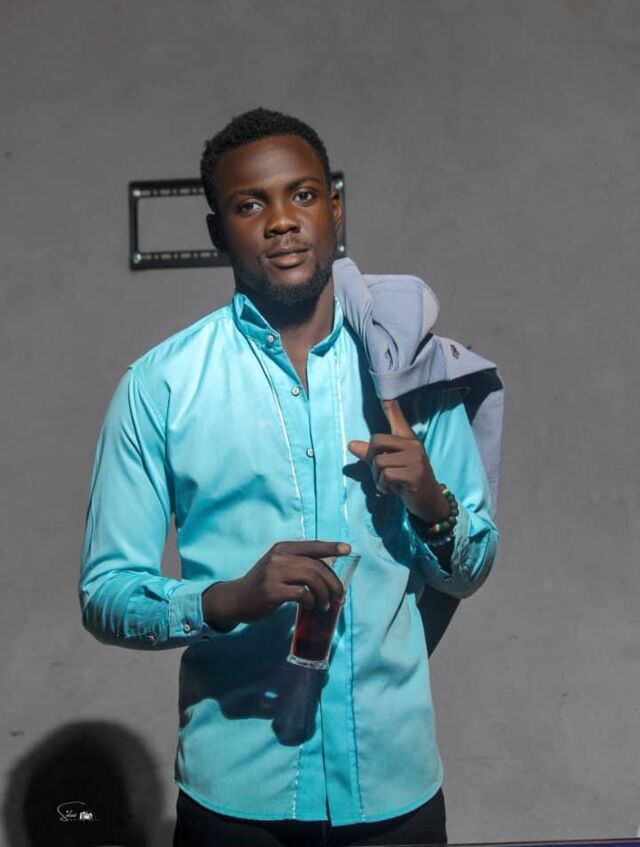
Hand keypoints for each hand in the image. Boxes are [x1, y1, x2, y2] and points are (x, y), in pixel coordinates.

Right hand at [202, 540, 349, 630]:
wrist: (236, 598)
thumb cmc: (263, 583)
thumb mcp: (278, 566)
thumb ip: (298, 563)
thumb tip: (328, 571)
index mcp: (283, 548)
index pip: (312, 545)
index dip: (331, 547)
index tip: (347, 549)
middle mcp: (279, 557)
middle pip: (316, 566)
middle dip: (333, 583)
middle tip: (339, 596)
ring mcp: (274, 573)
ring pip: (312, 579)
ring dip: (324, 594)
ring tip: (324, 605)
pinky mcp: (272, 591)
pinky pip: (301, 594)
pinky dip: (311, 601)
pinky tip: (311, 606)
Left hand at [347, 399, 448, 524]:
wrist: (429, 502)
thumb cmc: (407, 481)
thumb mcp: (389, 465)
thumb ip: (371, 454)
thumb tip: (351, 445)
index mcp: (407, 439)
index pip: (397, 418)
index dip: (390, 406)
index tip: (386, 393)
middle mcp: (413, 445)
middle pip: (376, 442)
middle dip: (372, 460)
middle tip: (381, 474)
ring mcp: (415, 459)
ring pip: (379, 462)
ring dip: (378, 478)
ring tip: (388, 484)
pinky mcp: (414, 475)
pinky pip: (386, 475)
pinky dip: (384, 486)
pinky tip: (393, 490)